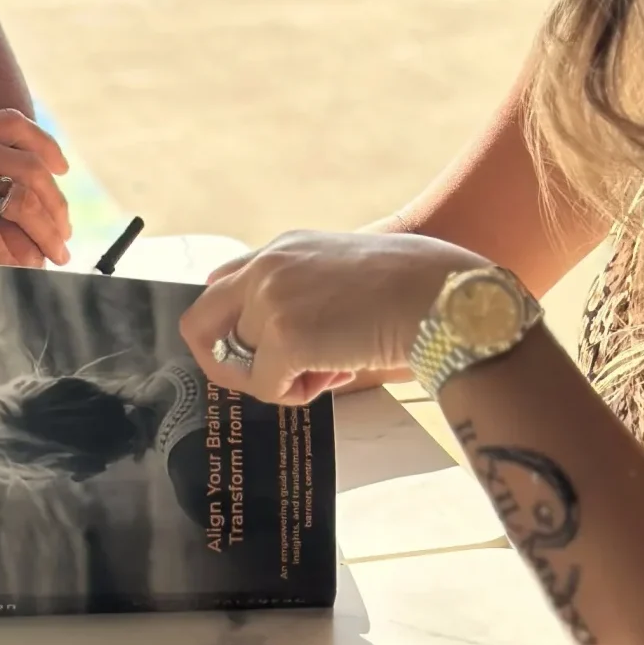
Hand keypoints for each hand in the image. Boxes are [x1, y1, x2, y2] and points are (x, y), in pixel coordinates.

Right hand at [0, 109, 71, 268]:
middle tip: (65, 229)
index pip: (14, 124)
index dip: (45, 145)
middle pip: (30, 168)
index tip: (61, 167)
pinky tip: (16, 271)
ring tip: (55, 256)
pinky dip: (9, 257)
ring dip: (44, 232)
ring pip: (20, 202)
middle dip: (55, 202)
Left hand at [180, 230, 488, 404]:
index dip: (236, 327)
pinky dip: (296, 395)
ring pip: (238, 364)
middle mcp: (267, 267)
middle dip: (227, 363)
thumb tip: (287, 342)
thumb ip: (306, 292)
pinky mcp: (284, 338)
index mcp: (283, 249)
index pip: (221, 284)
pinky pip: (267, 387)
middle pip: (200, 324)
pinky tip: (335, 378)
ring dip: (277, 379)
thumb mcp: (347, 272)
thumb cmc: (415, 287)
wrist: (443, 295)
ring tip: (328, 372)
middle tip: (270, 378)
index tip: (262, 350)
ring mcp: (271, 301)